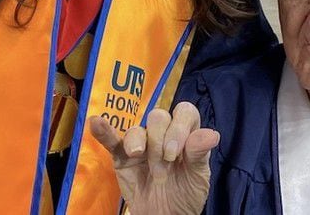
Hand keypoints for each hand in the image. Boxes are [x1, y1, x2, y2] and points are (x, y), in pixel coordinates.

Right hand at [89, 103, 218, 214]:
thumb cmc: (185, 196)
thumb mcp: (197, 179)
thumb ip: (199, 155)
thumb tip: (212, 134)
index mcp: (186, 135)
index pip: (185, 113)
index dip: (180, 126)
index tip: (176, 151)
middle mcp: (163, 134)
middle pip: (159, 116)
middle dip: (160, 137)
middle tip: (163, 161)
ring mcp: (141, 144)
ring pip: (137, 128)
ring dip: (137, 139)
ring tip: (137, 155)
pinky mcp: (121, 157)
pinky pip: (112, 140)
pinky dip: (103, 131)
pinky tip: (97, 122)